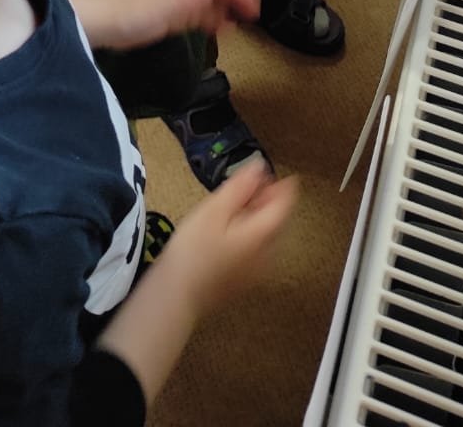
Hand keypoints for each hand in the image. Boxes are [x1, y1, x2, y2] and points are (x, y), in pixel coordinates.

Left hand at [92, 0, 260, 50]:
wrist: (109, 23)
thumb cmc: (135, 13)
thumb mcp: (164, 4)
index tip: (253, 1)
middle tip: (254, 10)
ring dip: (229, 5)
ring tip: (243, 19)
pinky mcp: (174, 14)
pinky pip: (201, 12)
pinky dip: (215, 18)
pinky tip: (221, 29)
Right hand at [161, 161, 296, 314]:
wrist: (176, 296)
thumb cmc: (193, 249)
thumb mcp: (214, 210)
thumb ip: (240, 187)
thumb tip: (259, 166)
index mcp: (263, 235)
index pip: (285, 204)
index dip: (282, 185)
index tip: (269, 172)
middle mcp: (269, 255)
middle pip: (278, 220)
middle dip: (268, 200)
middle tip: (248, 186)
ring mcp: (259, 272)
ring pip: (269, 236)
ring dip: (259, 217)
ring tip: (237, 206)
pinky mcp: (246, 281)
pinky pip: (259, 251)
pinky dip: (252, 235)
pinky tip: (232, 232)